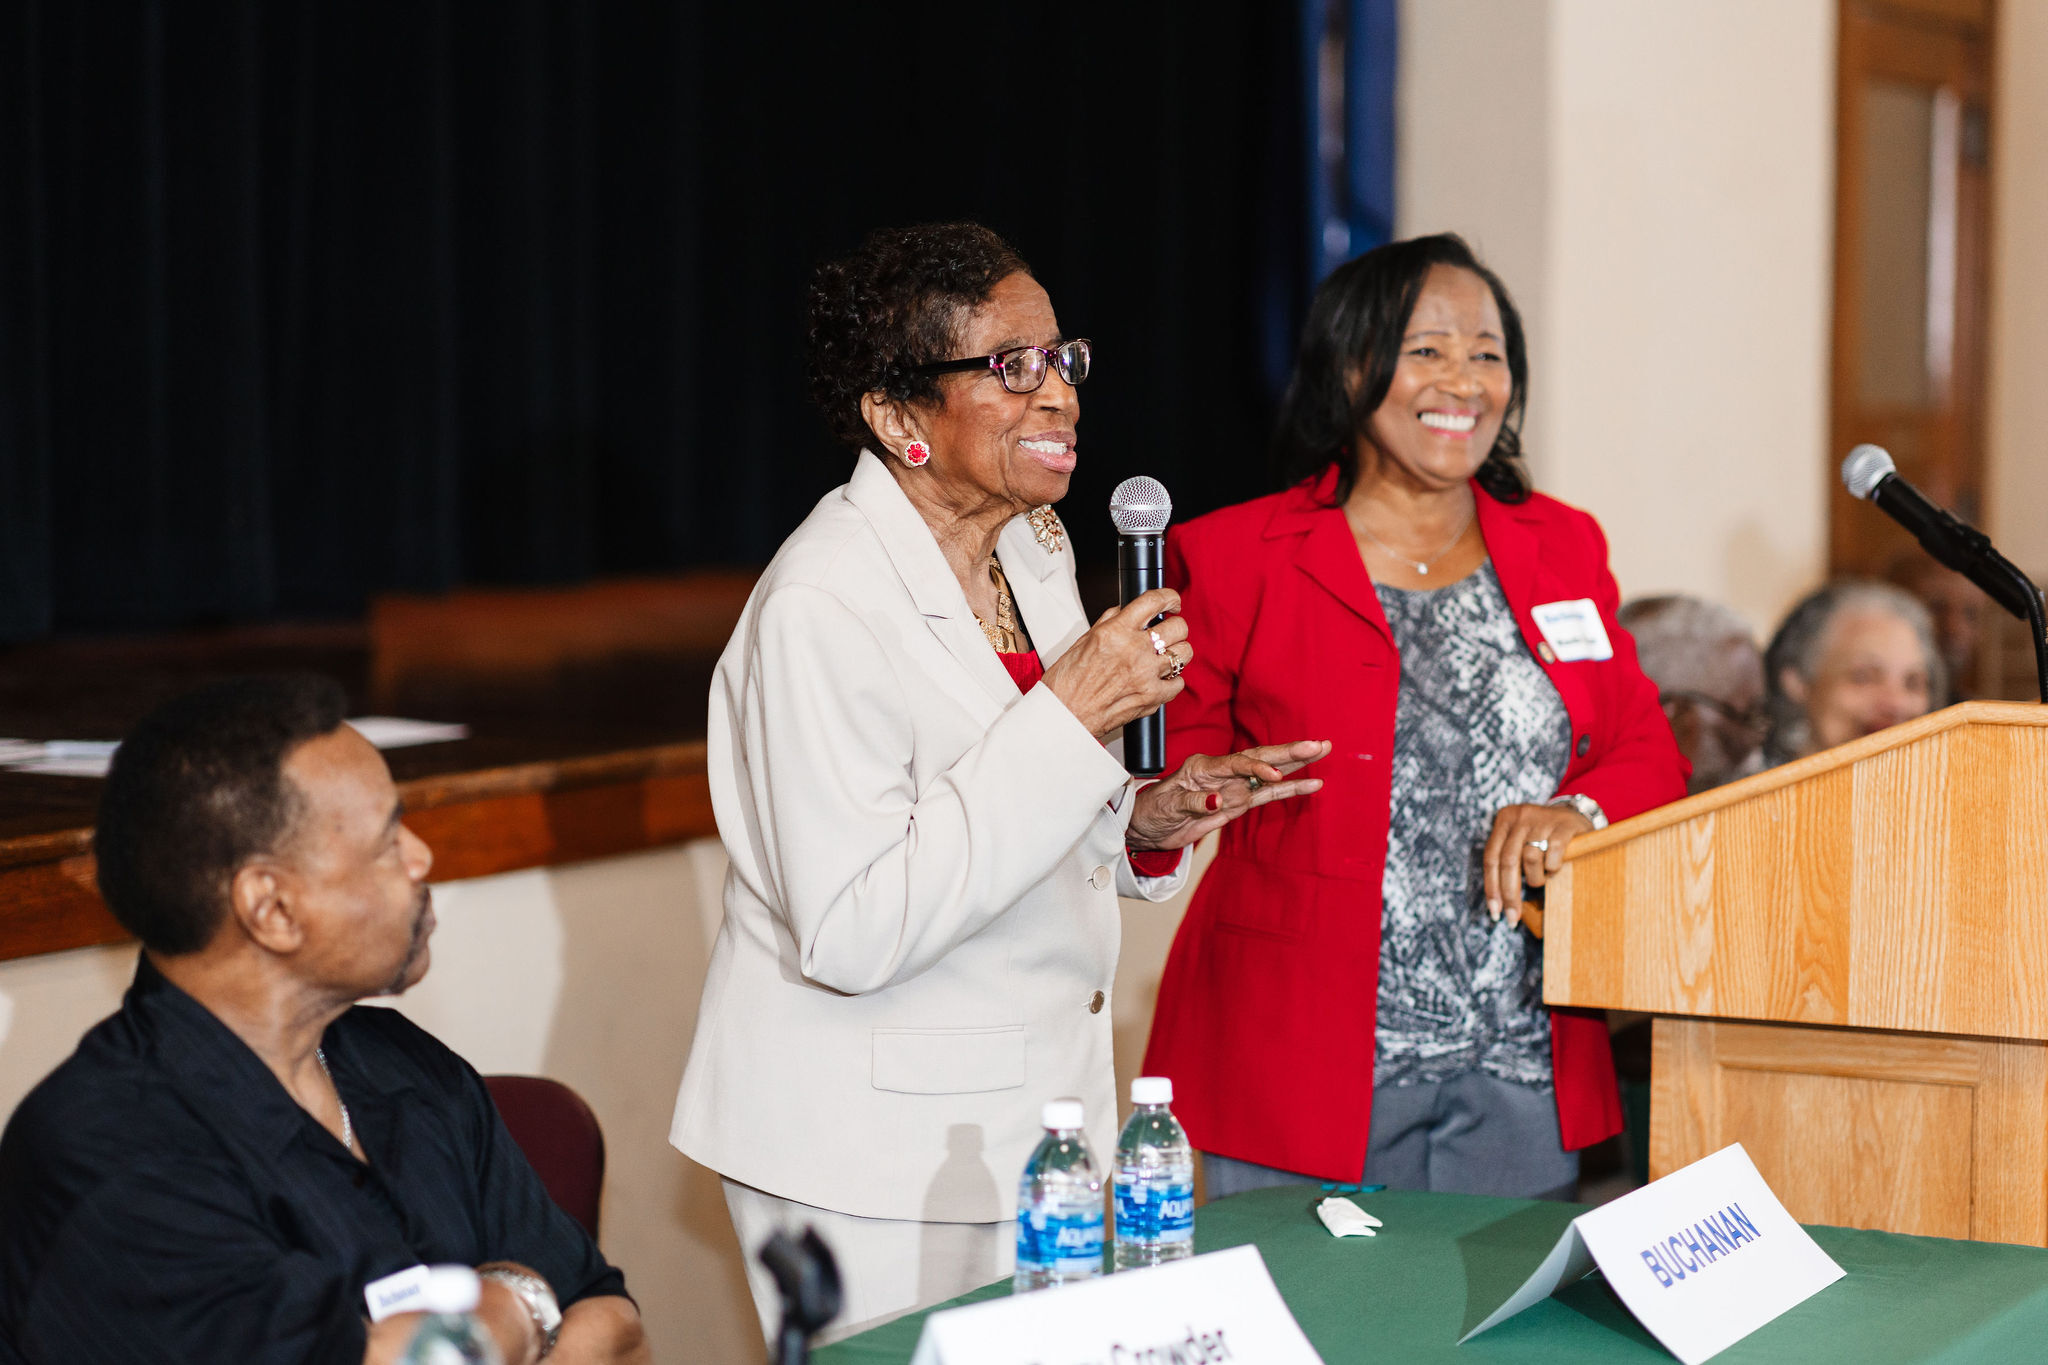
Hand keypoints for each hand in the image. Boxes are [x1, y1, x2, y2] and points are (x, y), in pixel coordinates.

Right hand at [1041, 588, 1191, 740]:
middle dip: (1175, 627)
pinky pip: (1179, 683)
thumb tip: (1124, 611)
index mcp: (1115, 632)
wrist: (1064, 715)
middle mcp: (1134, 650)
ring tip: (1165, 656)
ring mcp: (1146, 675)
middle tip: (1168, 632)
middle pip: (1178, 627)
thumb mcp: (1084, 641)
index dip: (1169, 597)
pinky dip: (1172, 680)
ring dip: (1176, 652)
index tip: (1172, 601)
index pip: (1153, 601)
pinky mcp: (1152, 697)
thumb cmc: (1067, 682)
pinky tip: (1159, 679)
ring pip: (1184, 653)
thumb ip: (1109, 623)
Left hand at [1126, 741, 1330, 850]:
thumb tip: (1220, 801)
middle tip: (1317, 745)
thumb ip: (1195, 803)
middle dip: (1289, 753)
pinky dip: (1290, 788)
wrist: (1148, 825)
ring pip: (1270, 773)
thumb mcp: (1168, 807)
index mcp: (1203, 767)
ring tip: (1322, 752)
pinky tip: (1312, 783)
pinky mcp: (1238, 802)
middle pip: (1260, 758)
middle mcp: (1222, 772)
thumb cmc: (1153, 810)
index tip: (1275, 775)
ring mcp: (1233, 786)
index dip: (1257, 768)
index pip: (1237, 763)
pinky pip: (1268, 794)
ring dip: (1296, 765)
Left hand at [1481, 802, 1594, 927]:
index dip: (1491, 887)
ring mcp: (1543, 818)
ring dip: (1536, 878)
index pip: (1491, 858)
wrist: (1575, 815)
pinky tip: (1555, 868)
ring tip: (1542, 878)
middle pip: (1508, 861)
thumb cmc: (1542, 836)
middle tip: (1513, 917)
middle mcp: (1521, 816)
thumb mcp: (1520, 840)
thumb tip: (1498, 902)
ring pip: (1530, 859)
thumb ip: (1507, 861)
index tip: (1495, 911)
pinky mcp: (1565, 825)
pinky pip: (1554, 854)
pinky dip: (1553, 867)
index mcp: (1504, 819)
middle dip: (1510, 894)